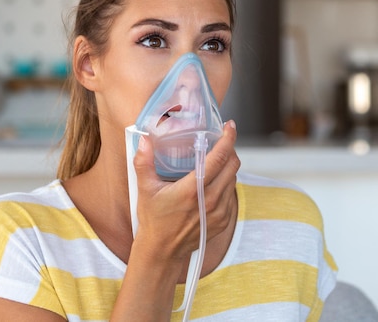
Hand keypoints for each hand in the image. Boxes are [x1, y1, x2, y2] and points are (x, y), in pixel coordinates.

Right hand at [132, 120, 239, 262]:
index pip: (219, 158)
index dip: (228, 139)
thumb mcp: (145, 189)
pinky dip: (227, 183)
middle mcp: (211, 200)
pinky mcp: (224, 221)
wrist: (162, 251)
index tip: (230, 126)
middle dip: (230, 149)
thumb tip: (145, 140)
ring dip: (229, 166)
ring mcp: (220, 212)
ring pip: (234, 179)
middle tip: (221, 141)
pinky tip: (215, 180)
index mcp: (193, 190)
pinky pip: (232, 195)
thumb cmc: (154, 220)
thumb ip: (143, 162)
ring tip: (217, 160)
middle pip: (232, 165)